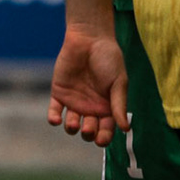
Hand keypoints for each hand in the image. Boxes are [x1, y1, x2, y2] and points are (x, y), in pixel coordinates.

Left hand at [48, 24, 128, 147]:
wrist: (89, 39)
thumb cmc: (108, 59)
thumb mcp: (118, 82)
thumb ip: (119, 104)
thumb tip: (126, 129)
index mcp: (107, 108)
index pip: (106, 130)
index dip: (104, 138)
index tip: (101, 140)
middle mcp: (90, 108)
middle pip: (89, 131)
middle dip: (88, 134)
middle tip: (88, 129)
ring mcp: (74, 101)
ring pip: (71, 124)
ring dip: (72, 128)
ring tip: (74, 124)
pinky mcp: (59, 92)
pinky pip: (54, 110)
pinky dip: (53, 118)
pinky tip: (55, 120)